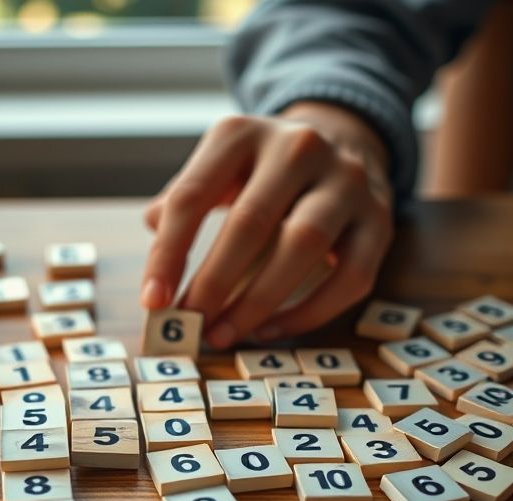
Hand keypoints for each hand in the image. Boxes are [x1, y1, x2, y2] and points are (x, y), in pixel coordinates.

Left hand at [140, 103, 393, 347]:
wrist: (342, 140)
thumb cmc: (260, 171)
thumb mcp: (216, 170)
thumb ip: (182, 205)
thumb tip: (154, 258)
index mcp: (241, 134)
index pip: (192, 197)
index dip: (168, 255)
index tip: (153, 302)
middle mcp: (298, 147)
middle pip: (249, 223)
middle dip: (214, 284)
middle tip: (190, 325)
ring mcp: (346, 180)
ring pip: (302, 246)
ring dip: (256, 302)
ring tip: (224, 334)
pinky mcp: (379, 219)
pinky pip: (349, 277)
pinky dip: (307, 313)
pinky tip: (268, 330)